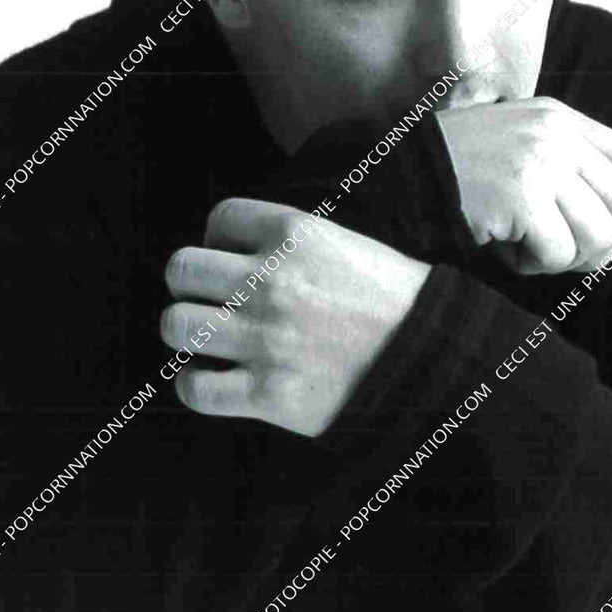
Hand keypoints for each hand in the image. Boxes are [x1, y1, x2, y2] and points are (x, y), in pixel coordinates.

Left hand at [160, 198, 431, 437]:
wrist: (436, 358)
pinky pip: (195, 390)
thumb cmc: (393, 300)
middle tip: (207, 300)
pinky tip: (211, 380)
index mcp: (294, 235)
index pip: (219, 217)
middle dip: (188, 285)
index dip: (217, 238)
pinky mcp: (269, 393)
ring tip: (206, 340)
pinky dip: (193, 386)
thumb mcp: (343, 243)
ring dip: (186, 333)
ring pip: (175, 326)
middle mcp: (272, 282)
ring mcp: (267, 339)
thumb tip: (232, 250)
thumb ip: (286, 240)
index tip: (230, 259)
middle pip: (180, 269)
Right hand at [435, 97, 611, 274]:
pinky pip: (557, 252)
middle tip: (563, 256)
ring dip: (564, 258)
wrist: (401, 175)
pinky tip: (504, 251)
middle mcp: (556, 133)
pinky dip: (533, 265)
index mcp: (559, 118)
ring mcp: (540, 160)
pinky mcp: (521, 193)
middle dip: (601, 245)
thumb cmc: (455, 171)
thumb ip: (561, 163)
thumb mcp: (513, 144)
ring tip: (527, 250)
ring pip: (598, 235)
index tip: (589, 226)